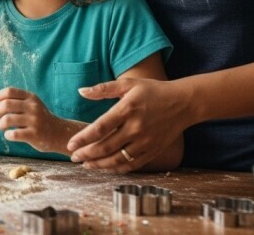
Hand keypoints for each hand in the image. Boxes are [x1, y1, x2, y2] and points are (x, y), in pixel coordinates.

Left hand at [0, 87, 74, 154]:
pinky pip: (14, 134)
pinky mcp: (34, 135)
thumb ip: (11, 100)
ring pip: (7, 119)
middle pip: (5, 104)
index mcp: (31, 97)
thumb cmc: (39, 118)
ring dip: (0, 124)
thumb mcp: (29, 105)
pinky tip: (9, 135)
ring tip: (2, 127)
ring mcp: (34, 121)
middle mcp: (33, 107)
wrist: (58, 133)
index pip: (9, 91)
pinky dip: (7, 135)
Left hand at [67, 78, 189, 172]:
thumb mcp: (128, 84)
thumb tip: (80, 91)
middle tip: (73, 157)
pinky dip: (117, 169)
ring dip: (99, 164)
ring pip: (117, 159)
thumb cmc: (153, 91)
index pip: (100, 128)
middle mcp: (136, 127)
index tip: (70, 144)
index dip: (83, 138)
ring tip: (85, 164)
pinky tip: (105, 167)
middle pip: (106, 147)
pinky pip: (132, 164)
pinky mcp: (153, 151)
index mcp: (127, 109)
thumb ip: (103, 89)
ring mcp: (145, 142)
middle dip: (86, 154)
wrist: (183, 103)